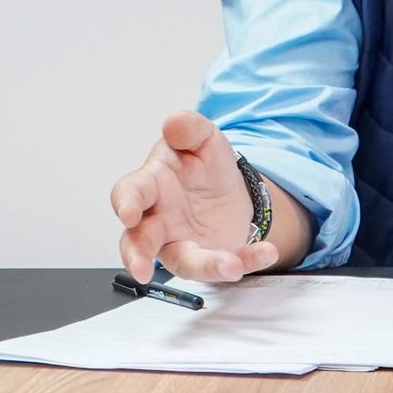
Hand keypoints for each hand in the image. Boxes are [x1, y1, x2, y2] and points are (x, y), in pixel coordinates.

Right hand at [110, 111, 278, 283]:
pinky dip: (247, 259)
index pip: (129, 193)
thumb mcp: (203, 138)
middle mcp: (158, 221)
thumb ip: (189, 128)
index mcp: (151, 184)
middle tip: (142, 270)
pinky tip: (266, 252)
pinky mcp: (208, 259)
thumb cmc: (203, 165)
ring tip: (232, 266)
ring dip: (207, 266)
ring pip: (184, 262)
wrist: (231, 187)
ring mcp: (181, 243)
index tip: (129, 213)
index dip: (126, 203)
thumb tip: (172, 122)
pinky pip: (225, 264)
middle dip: (137, 256)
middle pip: (139, 242)